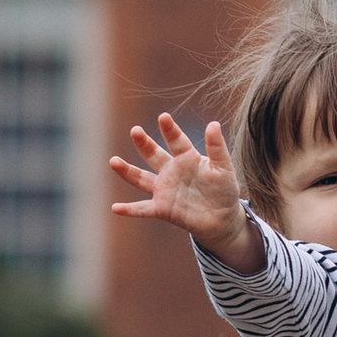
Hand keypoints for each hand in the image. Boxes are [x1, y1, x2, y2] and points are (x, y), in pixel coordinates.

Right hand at [109, 114, 257, 269]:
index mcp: (187, 157)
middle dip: (144, 143)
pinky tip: (116, 208)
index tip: (164, 117)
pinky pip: (143, 209)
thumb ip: (217, 148)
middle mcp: (171, 171)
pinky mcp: (162, 209)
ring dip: (127, 171)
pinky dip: (129, 210)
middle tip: (135, 130)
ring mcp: (164, 189)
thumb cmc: (224, 190)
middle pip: (153, 155)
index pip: (177, 141)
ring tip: (113, 161)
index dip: (170, 130)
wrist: (223, 219)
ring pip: (141, 178)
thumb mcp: (224, 168)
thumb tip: (213, 124)